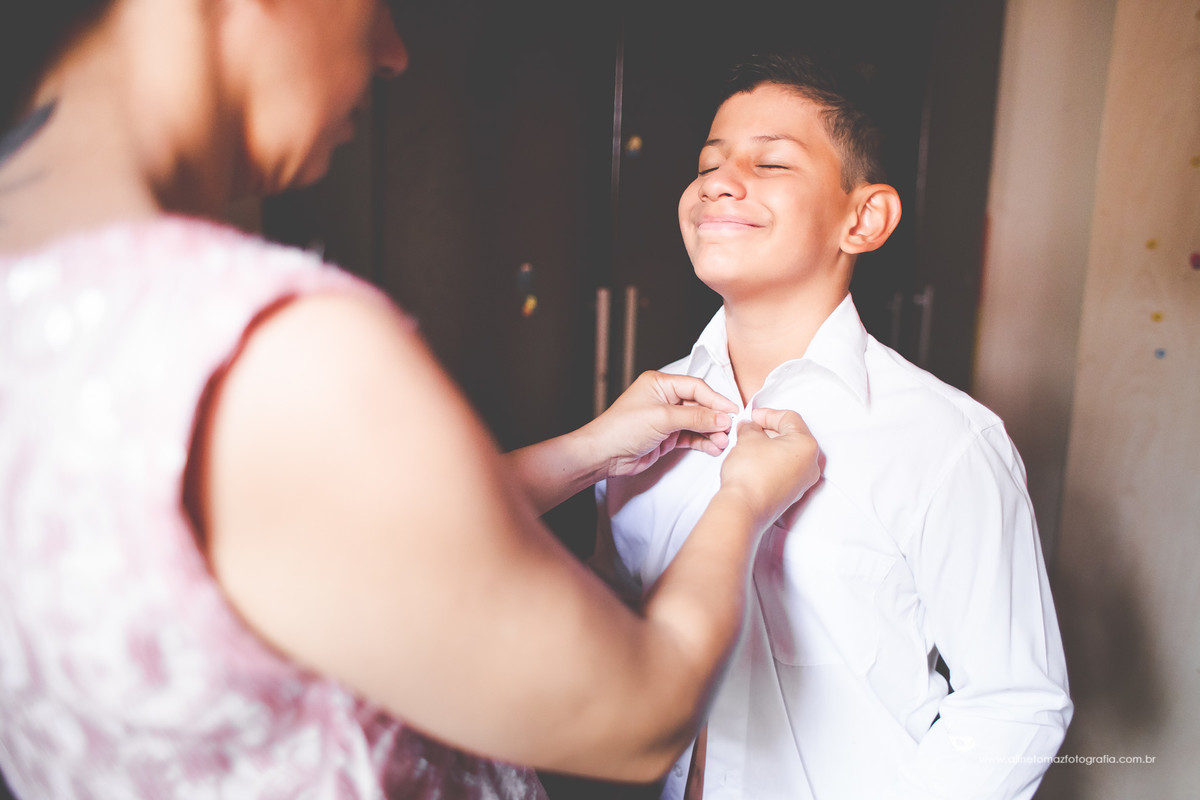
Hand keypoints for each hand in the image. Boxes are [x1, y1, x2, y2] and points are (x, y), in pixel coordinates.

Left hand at [586, 371, 736, 477]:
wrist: (604, 454)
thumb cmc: (622, 428)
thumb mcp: (662, 418)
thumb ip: (695, 417)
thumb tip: (722, 418)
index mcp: (660, 383)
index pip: (696, 387)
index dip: (716, 399)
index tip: (732, 411)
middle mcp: (664, 398)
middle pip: (699, 405)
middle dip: (715, 418)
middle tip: (730, 429)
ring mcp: (666, 418)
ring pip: (697, 423)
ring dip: (711, 432)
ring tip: (723, 442)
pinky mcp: (667, 436)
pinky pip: (691, 436)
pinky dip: (703, 442)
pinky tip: (713, 447)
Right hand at [718, 408, 820, 528]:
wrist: (744, 508)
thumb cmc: (751, 475)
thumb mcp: (748, 439)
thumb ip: (750, 428)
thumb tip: (750, 428)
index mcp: (807, 445)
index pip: (789, 418)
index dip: (767, 414)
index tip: (753, 417)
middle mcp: (810, 464)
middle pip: (791, 436)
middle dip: (769, 430)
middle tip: (750, 430)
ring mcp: (802, 482)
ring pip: (788, 454)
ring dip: (769, 447)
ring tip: (748, 446)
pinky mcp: (791, 494)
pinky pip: (784, 470)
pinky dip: (771, 462)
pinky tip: (753, 463)